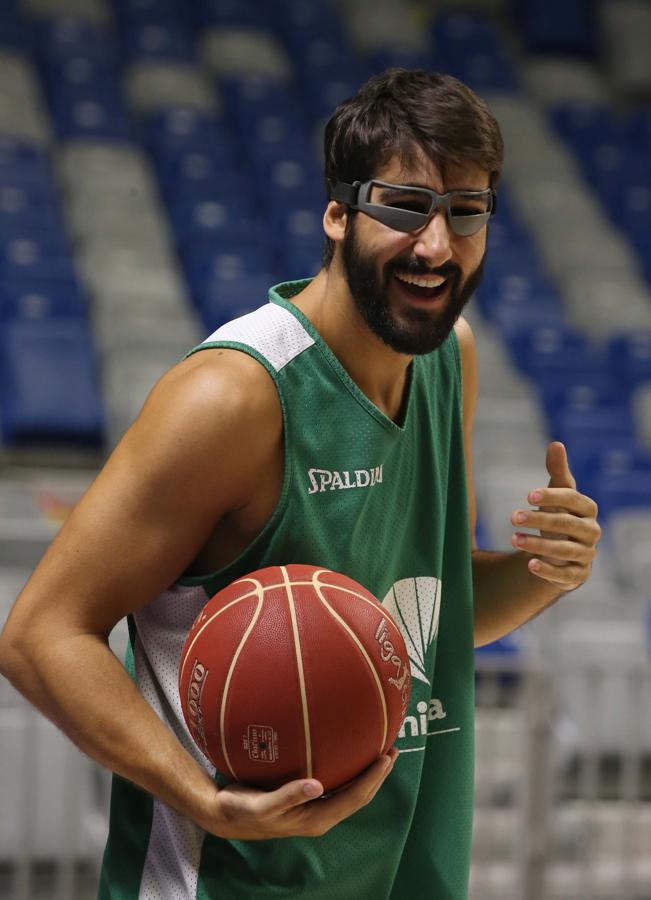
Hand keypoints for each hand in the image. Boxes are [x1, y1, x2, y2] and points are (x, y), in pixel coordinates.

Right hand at [199, 749, 398, 839]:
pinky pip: (334, 780)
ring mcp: (314, 806)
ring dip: (365, 770)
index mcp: (316, 819)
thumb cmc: (242, 809)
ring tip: (378, 745)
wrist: (224, 814)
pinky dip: (346, 765)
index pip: (354, 798)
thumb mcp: (262, 804)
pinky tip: (345, 746)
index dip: (373, 779)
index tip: (386, 757)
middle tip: (392, 747)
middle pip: (358, 794)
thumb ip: (289, 796)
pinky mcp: (305, 796)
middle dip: (377, 773)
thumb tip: (317, 785)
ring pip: (349, 788)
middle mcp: (320, 813)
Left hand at [510, 441, 600, 590]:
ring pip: (564, 550)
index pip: (573, 499)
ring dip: (537, 545)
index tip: (528, 496)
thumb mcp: (558, 494)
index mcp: (588, 509)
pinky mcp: (577, 575)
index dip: (552, 496)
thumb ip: (557, 471)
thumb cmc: (560, 515)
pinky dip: (548, 570)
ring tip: (513, 538)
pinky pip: (565, 575)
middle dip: (539, 520)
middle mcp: (591, 532)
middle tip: (512, 516)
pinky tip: (529, 564)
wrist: (562, 551)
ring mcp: (586, 555)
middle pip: (567, 525)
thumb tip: (556, 444)